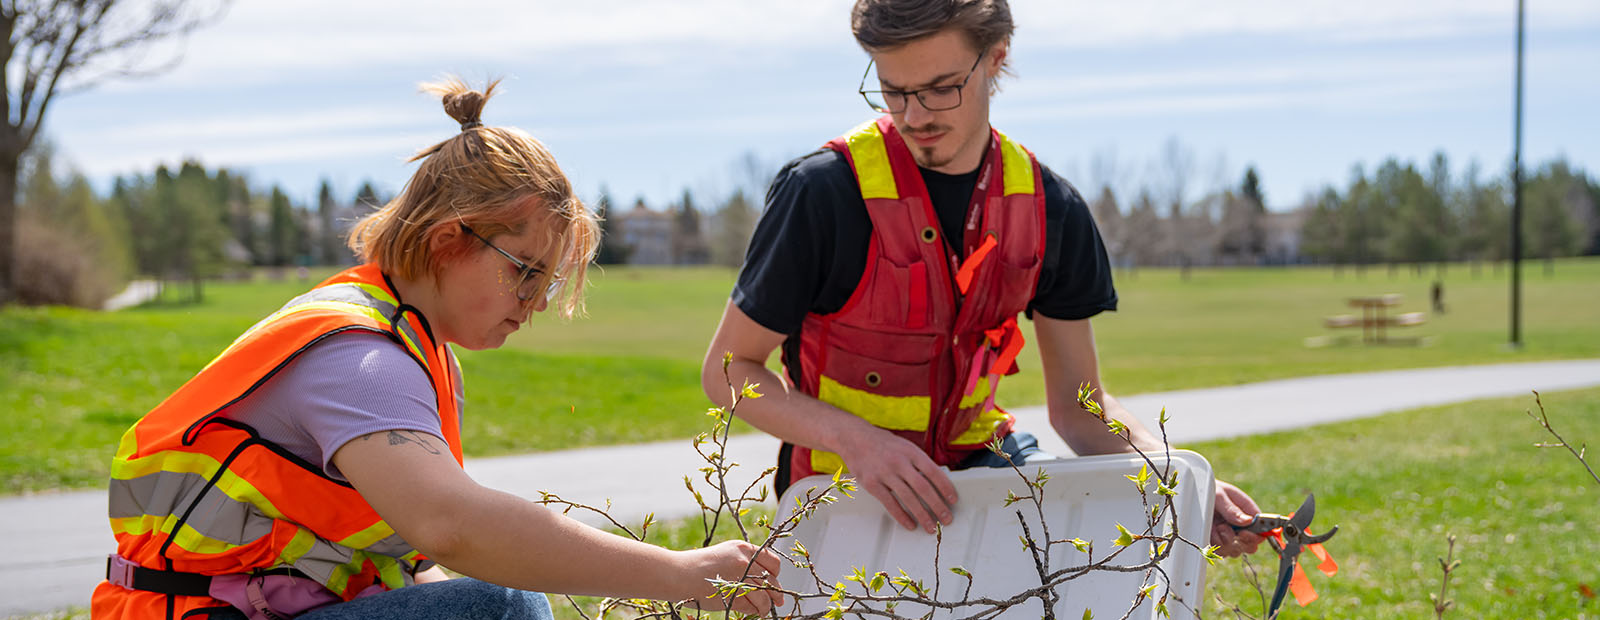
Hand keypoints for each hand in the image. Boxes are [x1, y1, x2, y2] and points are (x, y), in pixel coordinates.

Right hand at [677, 540, 783, 614]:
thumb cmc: (697, 566)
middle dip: (776, 594)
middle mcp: (745, 561)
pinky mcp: (733, 594)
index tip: (774, 582)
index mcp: (743, 548)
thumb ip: (743, 562)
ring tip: (764, 611)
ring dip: (766, 606)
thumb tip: (761, 579)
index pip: (773, 562)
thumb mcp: (724, 554)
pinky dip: (753, 611)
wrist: (678, 573)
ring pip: (764, 596)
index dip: (775, 575)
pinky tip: (753, 612)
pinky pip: (750, 606)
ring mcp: (740, 578)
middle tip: (778, 602)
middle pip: (771, 581)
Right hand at [839, 427, 958, 533]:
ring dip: (922, 515)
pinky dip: (902, 516)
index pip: (933, 472)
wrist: (854, 438)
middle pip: (923, 488)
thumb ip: (919, 462)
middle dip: (938, 506)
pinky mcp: (872, 484)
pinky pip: (890, 504)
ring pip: (908, 498)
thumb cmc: (883, 444)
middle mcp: (899, 462)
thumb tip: (938, 481)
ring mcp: (885, 473)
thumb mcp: (905, 446)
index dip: (946, 487)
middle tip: (946, 518)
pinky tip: (910, 524)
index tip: (953, 499)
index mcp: (911, 452)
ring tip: (930, 526)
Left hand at [1209, 480, 1264, 556]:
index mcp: (1248, 512)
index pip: (1261, 531)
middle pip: (1250, 545)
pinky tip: (1209, 532)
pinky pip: (1220, 552)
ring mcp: (1230, 536)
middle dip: (1237, 541)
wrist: (1192, 495)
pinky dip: (1214, 544)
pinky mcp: (1218, 543)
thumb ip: (1232, 509)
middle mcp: (1242, 526)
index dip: (1255, 536)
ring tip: (1214, 526)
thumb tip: (1249, 521)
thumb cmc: (1209, 490)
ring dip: (1223, 541)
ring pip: (1234, 551)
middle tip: (1223, 528)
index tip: (1243, 534)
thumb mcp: (1220, 495)